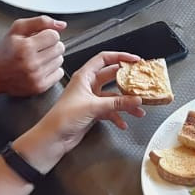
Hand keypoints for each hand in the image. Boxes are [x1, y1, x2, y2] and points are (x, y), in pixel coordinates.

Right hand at [0, 16, 66, 95]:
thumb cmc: (6, 50)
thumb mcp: (18, 28)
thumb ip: (41, 21)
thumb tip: (62, 25)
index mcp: (25, 47)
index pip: (54, 36)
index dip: (47, 34)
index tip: (38, 38)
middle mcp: (31, 63)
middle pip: (59, 48)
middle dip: (50, 45)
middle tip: (37, 49)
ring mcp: (36, 77)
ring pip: (60, 60)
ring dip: (51, 58)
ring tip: (37, 58)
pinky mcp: (39, 87)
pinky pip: (60, 73)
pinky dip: (52, 70)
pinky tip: (40, 68)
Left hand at [26, 51, 145, 165]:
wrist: (53, 138)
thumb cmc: (64, 117)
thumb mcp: (93, 106)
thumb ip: (117, 102)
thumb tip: (136, 99)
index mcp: (84, 76)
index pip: (104, 59)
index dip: (120, 57)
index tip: (135, 60)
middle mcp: (88, 85)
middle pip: (112, 77)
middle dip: (127, 82)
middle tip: (141, 83)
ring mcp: (91, 99)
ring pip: (114, 97)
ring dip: (126, 104)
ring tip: (138, 110)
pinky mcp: (92, 112)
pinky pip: (110, 111)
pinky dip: (118, 116)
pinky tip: (123, 123)